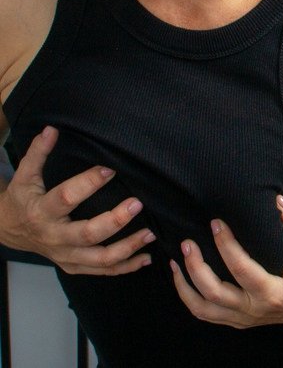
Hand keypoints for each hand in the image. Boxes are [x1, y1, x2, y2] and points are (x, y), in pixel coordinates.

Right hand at [0, 126, 155, 273]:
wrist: (9, 231)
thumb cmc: (22, 199)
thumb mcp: (25, 175)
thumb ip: (38, 152)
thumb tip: (52, 129)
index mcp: (42, 212)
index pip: (66, 198)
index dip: (88, 183)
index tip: (110, 169)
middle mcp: (55, 237)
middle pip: (88, 233)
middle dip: (115, 220)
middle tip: (137, 203)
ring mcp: (66, 256)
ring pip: (100, 258)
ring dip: (127, 248)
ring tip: (150, 234)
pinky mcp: (74, 266)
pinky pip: (102, 271)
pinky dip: (125, 267)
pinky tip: (145, 257)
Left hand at [170, 195, 282, 327]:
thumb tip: (279, 202)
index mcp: (273, 293)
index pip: (242, 270)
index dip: (226, 245)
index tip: (216, 223)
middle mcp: (254, 309)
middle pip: (215, 293)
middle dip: (196, 267)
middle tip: (187, 242)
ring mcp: (243, 318)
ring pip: (204, 309)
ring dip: (185, 286)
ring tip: (176, 260)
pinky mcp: (237, 320)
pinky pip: (206, 314)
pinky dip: (189, 297)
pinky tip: (181, 277)